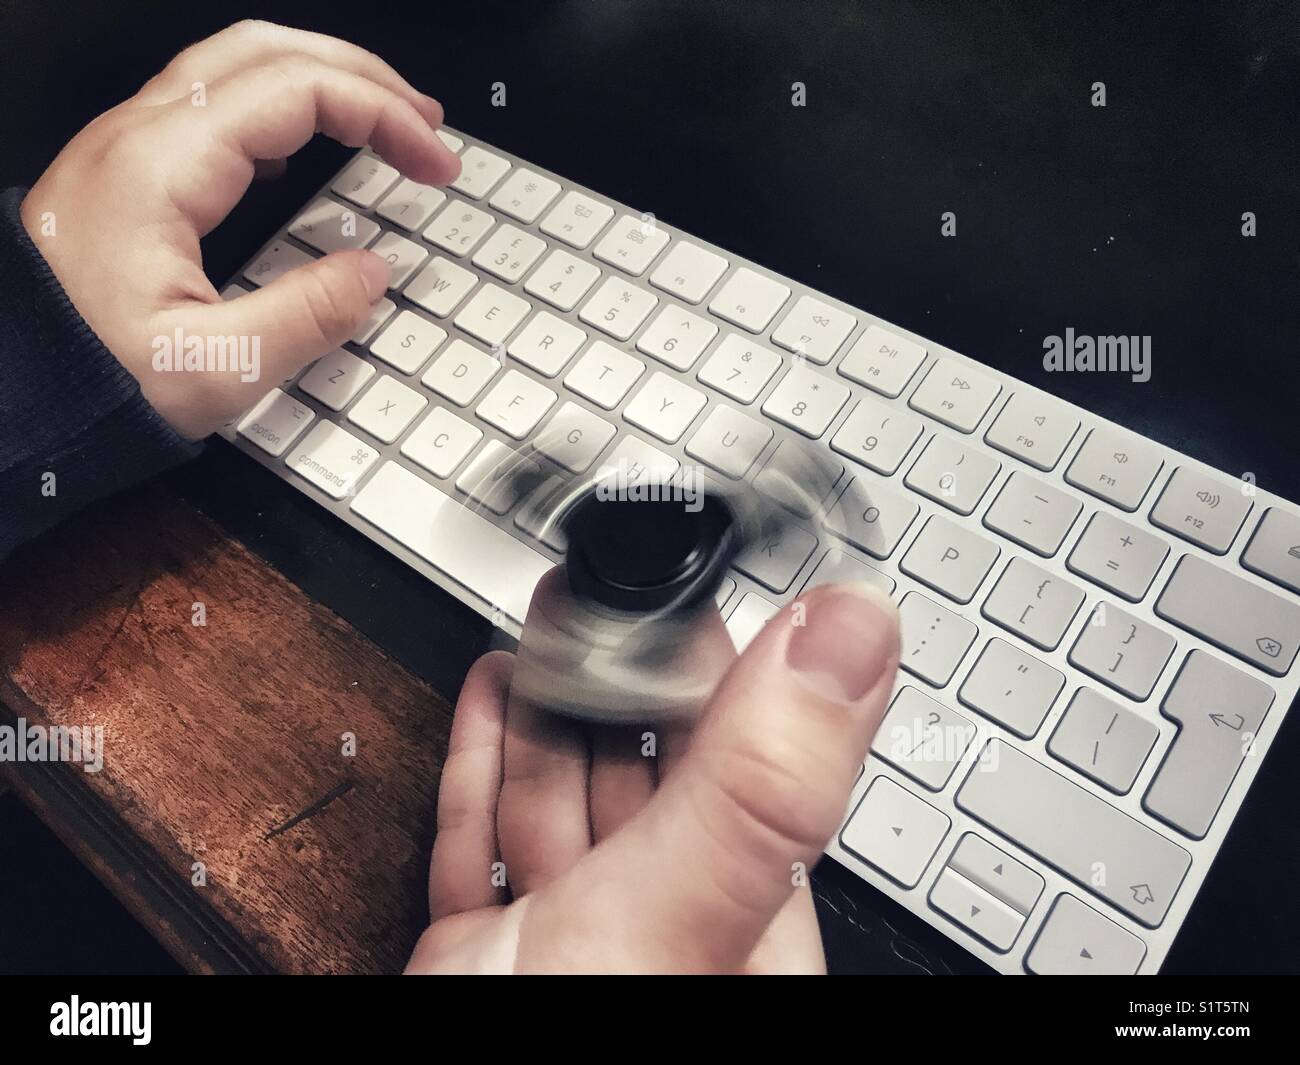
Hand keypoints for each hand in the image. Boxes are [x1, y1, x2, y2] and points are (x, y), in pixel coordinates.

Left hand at [20, 20, 458, 439]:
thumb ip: (306, 317)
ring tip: (380, 123)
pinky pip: (209, 108)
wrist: (4, 393)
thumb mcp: (213, 370)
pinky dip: (276, 113)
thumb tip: (373, 274)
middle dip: (361, 77)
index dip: (384, 115)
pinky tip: (300, 155)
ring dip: (319, 83)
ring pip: (236, 68)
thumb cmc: (83, 380)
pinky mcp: (123, 177)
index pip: (298, 91)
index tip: (435, 162)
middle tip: (424, 125)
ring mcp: (125, 150)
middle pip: (267, 52)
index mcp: (163, 168)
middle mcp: (138, 139)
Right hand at [406, 581, 899, 973]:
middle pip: (656, 777)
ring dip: (553, 704)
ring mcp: (565, 948)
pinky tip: (492, 702)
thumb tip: (854, 633)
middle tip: (613, 587)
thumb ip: (757, 783)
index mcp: (744, 942)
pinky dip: (483, 769)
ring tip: (553, 617)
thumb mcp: (674, 918)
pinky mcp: (478, 957)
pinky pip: (482, 844)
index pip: (761, 778)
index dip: (735, 675)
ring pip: (568, 802)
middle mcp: (661, 941)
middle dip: (627, 673)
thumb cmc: (561, 1052)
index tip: (709, 594)